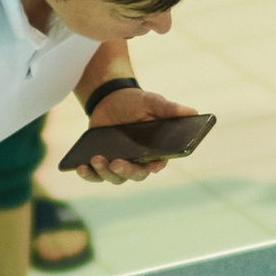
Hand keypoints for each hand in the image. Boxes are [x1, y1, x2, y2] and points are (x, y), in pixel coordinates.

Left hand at [69, 85, 195, 180]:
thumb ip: (170, 109)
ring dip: (105, 172)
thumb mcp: (153, 102)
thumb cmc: (136, 102)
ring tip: (96, 159)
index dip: (154, 167)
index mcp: (155, 150)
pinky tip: (81, 167)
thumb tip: (194, 112)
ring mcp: (119, 163)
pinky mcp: (101, 162)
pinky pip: (95, 175)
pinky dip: (88, 175)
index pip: (157, 164)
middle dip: (126, 171)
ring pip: (114, 177)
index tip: (151, 165)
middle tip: (117, 162)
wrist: (110, 98)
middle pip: (135, 175)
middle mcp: (138, 161)